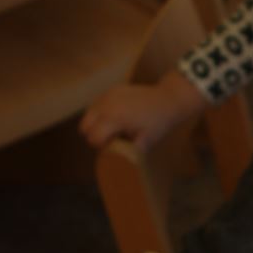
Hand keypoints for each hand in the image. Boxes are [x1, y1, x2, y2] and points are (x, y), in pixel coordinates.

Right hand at [79, 69, 206, 153]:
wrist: (168, 99)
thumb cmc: (158, 122)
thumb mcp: (146, 141)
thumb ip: (130, 152)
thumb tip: (118, 162)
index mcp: (114, 119)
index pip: (93, 137)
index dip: (100, 146)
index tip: (112, 147)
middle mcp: (106, 105)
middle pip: (85, 126)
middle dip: (94, 135)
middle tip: (110, 139)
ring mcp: (108, 95)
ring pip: (88, 114)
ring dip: (95, 124)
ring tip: (112, 128)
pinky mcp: (111, 90)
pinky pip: (97, 104)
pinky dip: (101, 113)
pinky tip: (115, 117)